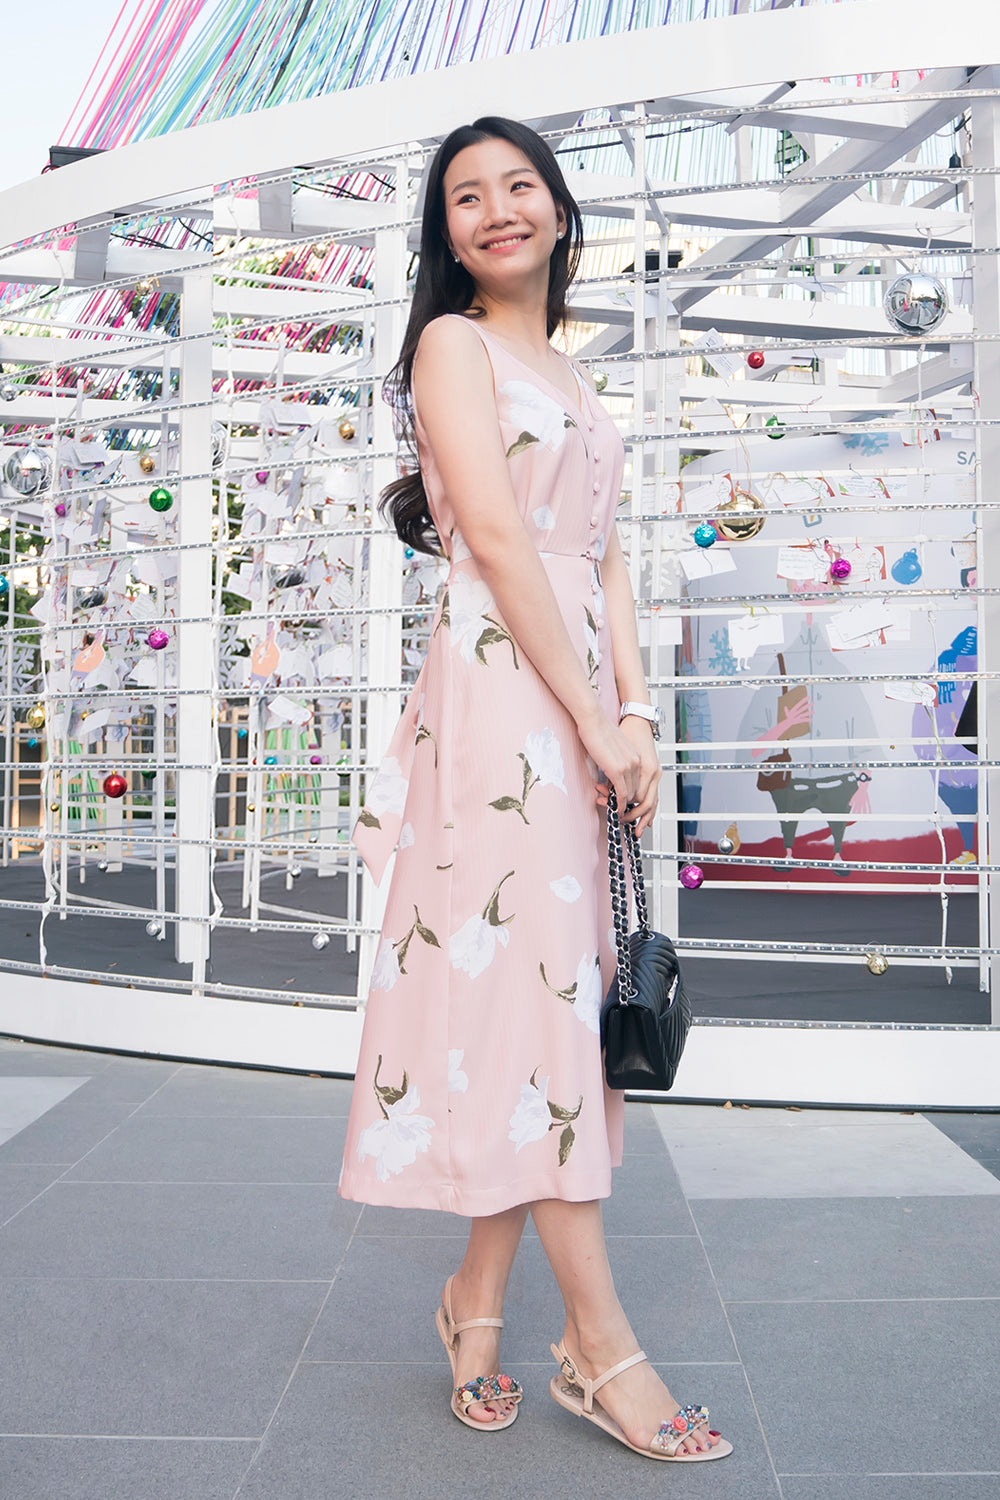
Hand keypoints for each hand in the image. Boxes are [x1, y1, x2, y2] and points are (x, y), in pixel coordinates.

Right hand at [578, 712, 660, 837]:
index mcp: (635, 757)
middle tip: (613, 806)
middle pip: (635, 790)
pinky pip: (622, 794)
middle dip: (625, 801)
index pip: (636, 782)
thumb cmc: (597, 731)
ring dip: (621, 804)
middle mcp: (636, 762)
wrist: (593, 721)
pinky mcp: (618, 770)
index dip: (628, 793)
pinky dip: (620, 804)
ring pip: (629, 794)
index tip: (619, 799)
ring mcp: (628, 767)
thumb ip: (615, 761)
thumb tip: (609, 772)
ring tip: (610, 807)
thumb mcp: (612, 749)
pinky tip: (616, 809)